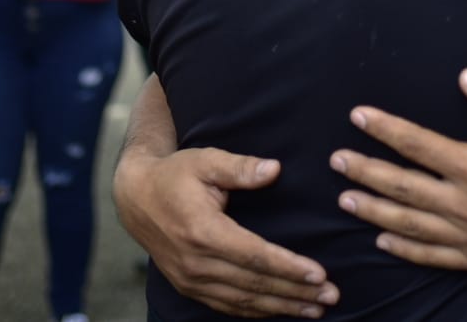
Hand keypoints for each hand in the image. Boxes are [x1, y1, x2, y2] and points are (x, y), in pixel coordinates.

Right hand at [114, 147, 337, 317]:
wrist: (135, 197)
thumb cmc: (175, 174)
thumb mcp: (205, 160)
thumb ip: (240, 167)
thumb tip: (274, 169)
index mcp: (202, 231)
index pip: (255, 256)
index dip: (289, 268)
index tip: (320, 274)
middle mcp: (196, 262)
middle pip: (255, 284)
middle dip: (296, 292)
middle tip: (332, 296)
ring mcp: (191, 279)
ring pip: (244, 301)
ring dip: (282, 307)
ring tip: (316, 309)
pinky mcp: (189, 287)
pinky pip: (228, 306)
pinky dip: (257, 312)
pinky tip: (282, 310)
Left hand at [331, 67, 466, 274]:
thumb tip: (466, 76)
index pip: (419, 145)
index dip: (385, 129)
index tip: (359, 116)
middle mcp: (466, 203)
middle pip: (403, 186)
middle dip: (365, 170)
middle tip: (336, 160)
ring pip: (409, 222)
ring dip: (374, 209)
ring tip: (345, 197)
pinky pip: (431, 254)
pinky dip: (403, 248)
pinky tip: (382, 240)